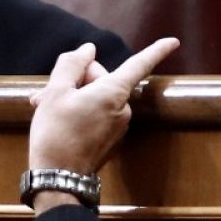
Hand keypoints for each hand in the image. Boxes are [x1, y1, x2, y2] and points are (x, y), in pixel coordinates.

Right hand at [28, 38, 178, 179]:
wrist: (59, 179)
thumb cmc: (56, 132)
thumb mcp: (56, 92)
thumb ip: (72, 64)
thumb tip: (87, 50)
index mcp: (114, 93)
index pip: (139, 64)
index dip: (157, 50)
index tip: (174, 42)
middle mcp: (123, 109)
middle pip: (104, 79)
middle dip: (78, 80)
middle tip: (47, 92)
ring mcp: (118, 127)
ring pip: (97, 98)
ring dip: (74, 97)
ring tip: (45, 108)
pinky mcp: (110, 140)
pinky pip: (97, 115)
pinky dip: (80, 113)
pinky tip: (57, 120)